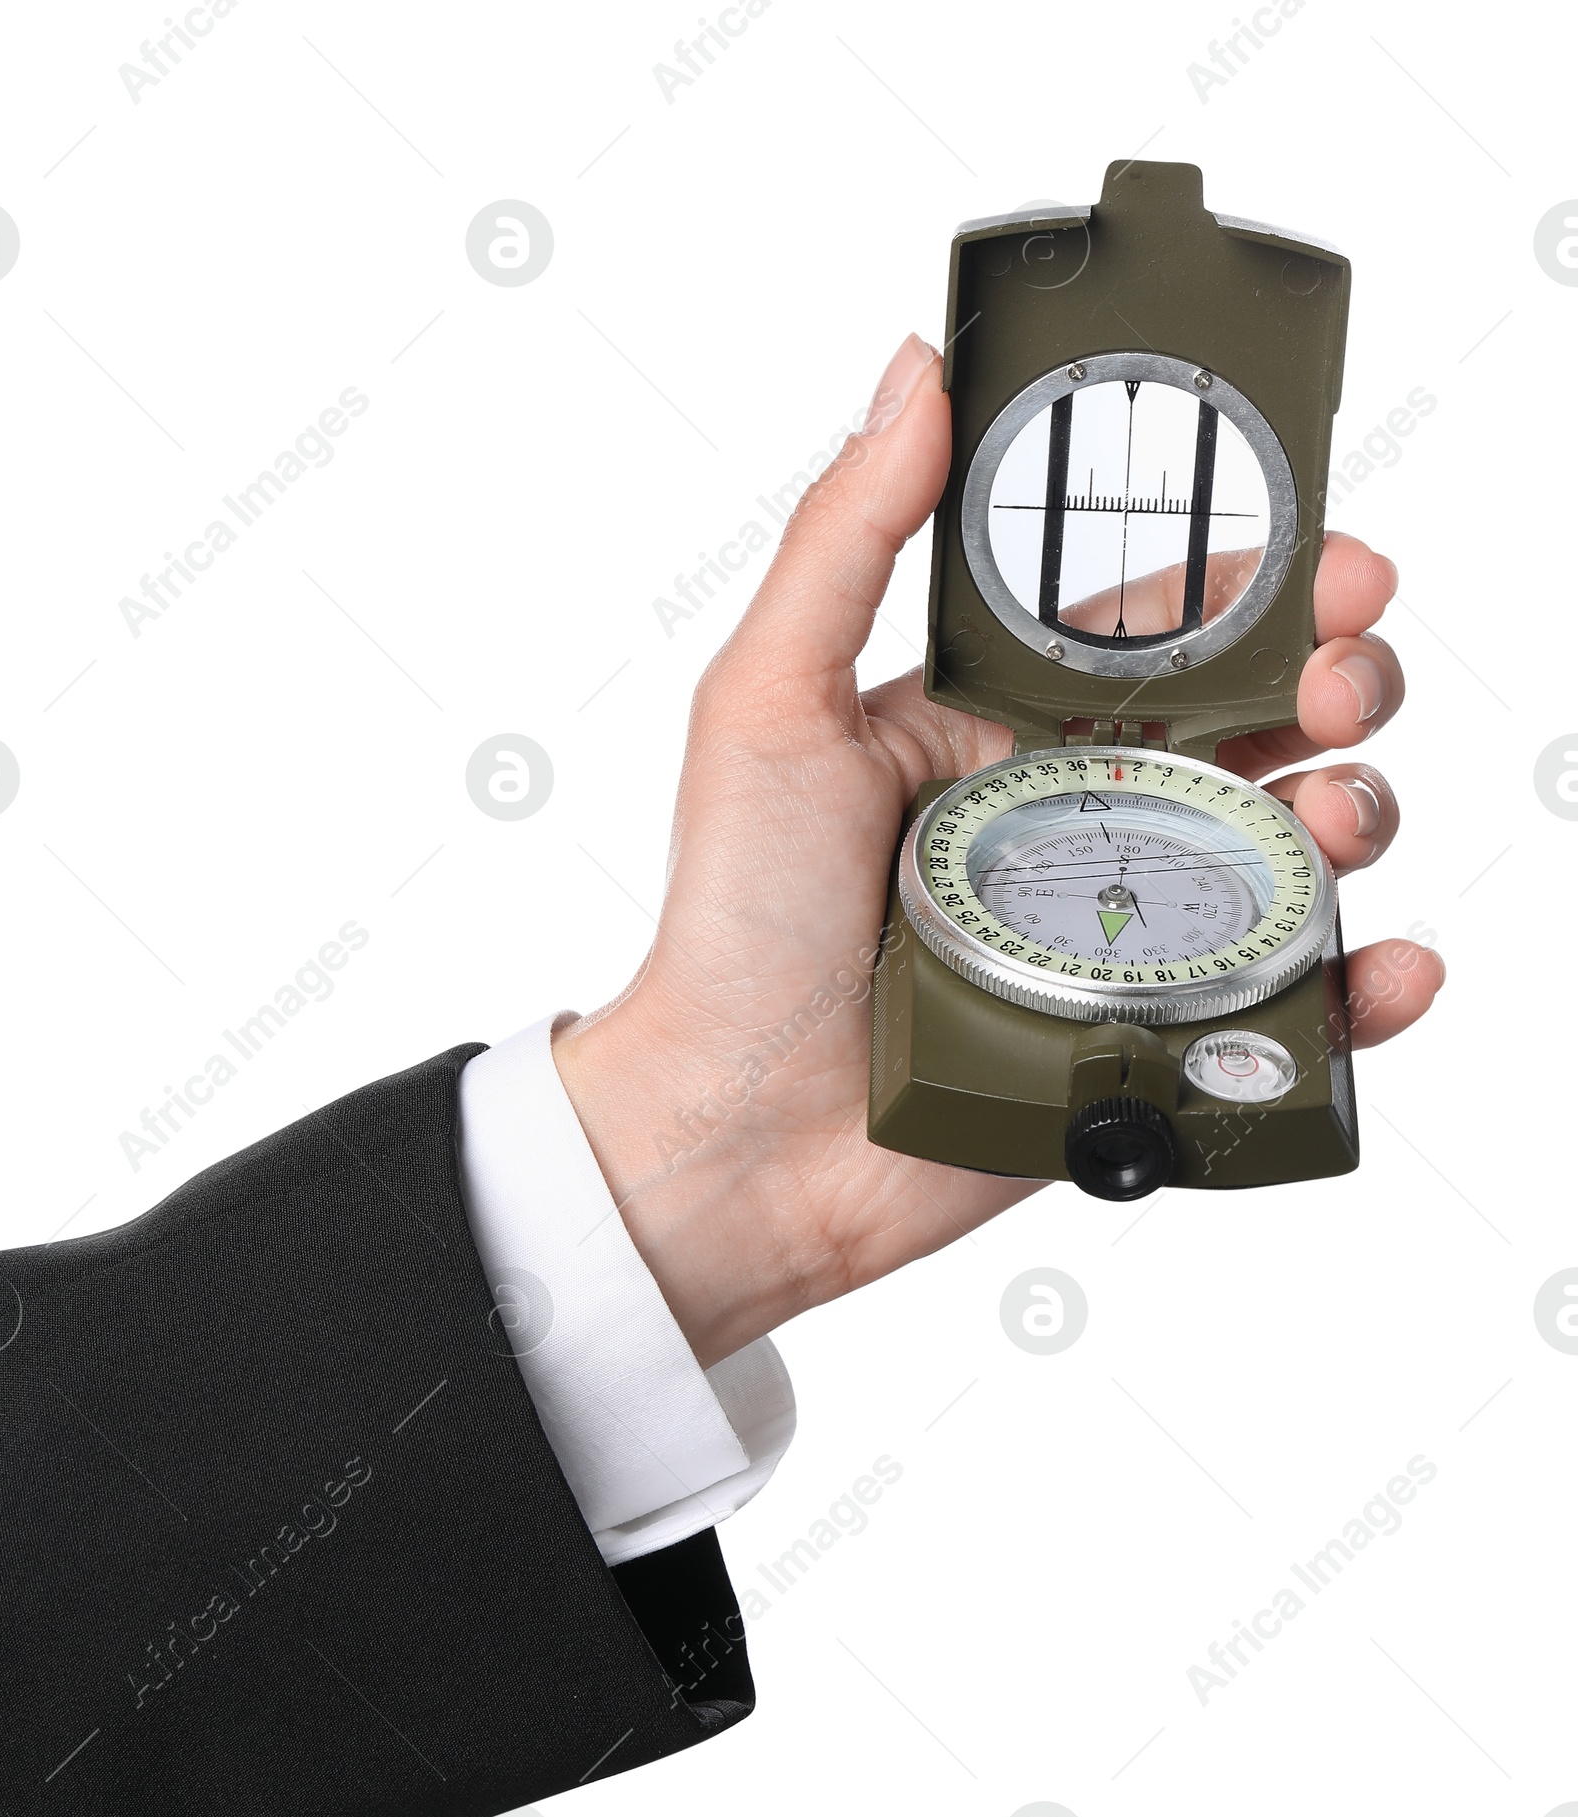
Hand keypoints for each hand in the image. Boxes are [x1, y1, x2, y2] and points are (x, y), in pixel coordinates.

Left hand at [554, 334, 1444, 1366]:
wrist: (733, 1138)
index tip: (1336, 556)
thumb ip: (847, 540)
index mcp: (1005, 725)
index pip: (1166, 631)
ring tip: (1344, 818)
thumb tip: (918, 373)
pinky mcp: (1146, 1045)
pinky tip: (1387, 966)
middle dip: (1338, 684)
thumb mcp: (769, 704)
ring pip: (1293, 854)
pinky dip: (1362, 991)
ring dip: (1360, 814)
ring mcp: (1124, 934)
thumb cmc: (733, 922)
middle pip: (1262, 727)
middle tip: (1346, 684)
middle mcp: (1079, 818)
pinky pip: (1286, 1010)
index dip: (1266, 584)